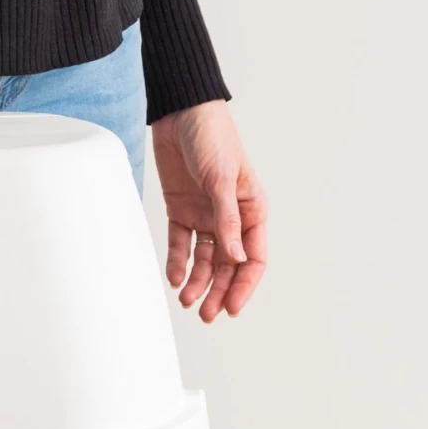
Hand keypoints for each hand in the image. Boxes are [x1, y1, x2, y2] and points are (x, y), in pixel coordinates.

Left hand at [151, 99, 266, 320]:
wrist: (180, 113)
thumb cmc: (212, 138)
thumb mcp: (222, 179)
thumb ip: (227, 219)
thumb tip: (235, 257)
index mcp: (252, 209)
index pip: (253, 257)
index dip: (244, 285)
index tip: (232, 308)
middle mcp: (230, 217)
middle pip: (228, 265)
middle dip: (219, 291)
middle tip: (206, 315)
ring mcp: (205, 215)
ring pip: (204, 259)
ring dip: (198, 281)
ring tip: (186, 301)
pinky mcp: (181, 209)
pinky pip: (180, 243)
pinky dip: (178, 261)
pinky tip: (174, 278)